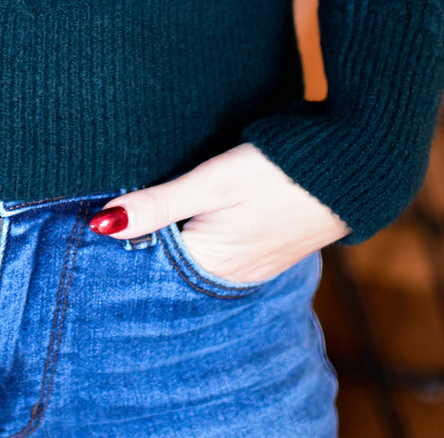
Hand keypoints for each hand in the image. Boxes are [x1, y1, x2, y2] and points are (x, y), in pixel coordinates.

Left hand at [88, 143, 351, 285]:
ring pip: (194, 253)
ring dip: (172, 234)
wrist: (351, 168)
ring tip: (145, 206)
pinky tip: (191, 212)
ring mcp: (251, 265)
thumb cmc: (277, 171)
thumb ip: (158, 205)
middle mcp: (229, 276)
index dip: (123, 236)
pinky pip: (220, 248)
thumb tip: (101, 225)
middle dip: (144, 238)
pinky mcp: (266, 250)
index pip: (146, 263)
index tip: (92, 216)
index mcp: (210, 265)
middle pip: (169, 260)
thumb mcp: (211, 182)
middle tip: (111, 207)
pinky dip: (200, 232)